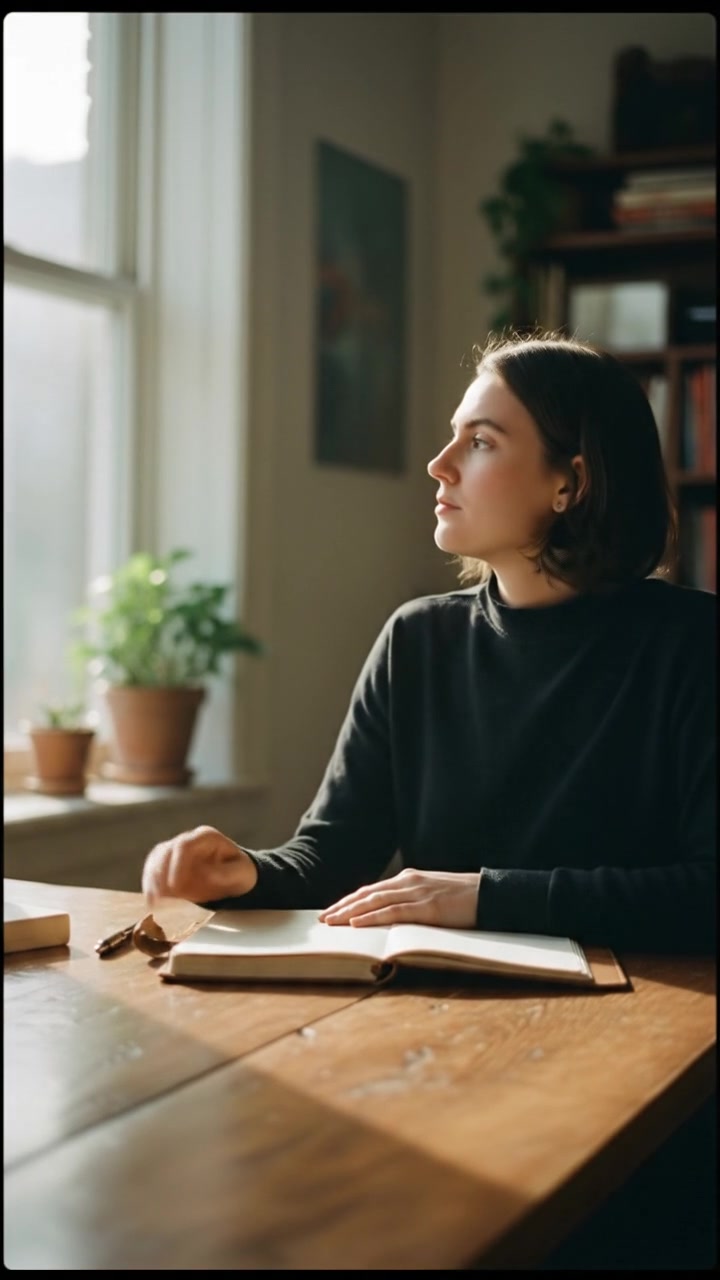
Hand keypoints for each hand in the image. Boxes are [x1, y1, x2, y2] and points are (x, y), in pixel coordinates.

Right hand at [142, 825, 257, 906]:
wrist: (235, 876)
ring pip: (154, 861)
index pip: (184, 845)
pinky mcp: (166, 864)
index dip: (176, 866)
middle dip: (160, 877)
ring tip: (156, 904)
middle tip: (161, 900)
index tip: (175, 887)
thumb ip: (225, 874)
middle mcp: (187, 840)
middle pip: (164, 852)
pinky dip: (151, 887)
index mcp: (206, 837)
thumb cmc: (240, 874)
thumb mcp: (241, 874)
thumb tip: (204, 877)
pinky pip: (152, 872)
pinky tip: (154, 904)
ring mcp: (174, 850)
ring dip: (152, 883)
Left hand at [318, 868, 479, 928]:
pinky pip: (393, 913)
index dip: (348, 901)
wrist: (491, 894)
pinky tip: (357, 924)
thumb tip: (391, 916)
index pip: (370, 890)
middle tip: (321, 919)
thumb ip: (411, 901)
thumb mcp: (431, 895)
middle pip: (366, 894)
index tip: (330, 911)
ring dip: (349, 913)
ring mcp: (416, 893)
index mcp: (408, 879)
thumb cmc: (463, 898)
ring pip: (374, 902)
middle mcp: (408, 881)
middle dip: (341, 907)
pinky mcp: (426, 907)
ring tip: (330, 922)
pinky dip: (372, 918)